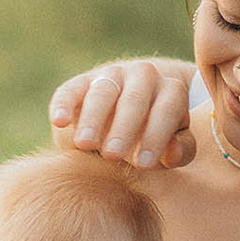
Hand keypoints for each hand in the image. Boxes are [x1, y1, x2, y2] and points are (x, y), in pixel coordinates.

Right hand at [49, 58, 199, 169]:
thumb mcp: (172, 147)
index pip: (167, 109)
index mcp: (171, 91)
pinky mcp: (81, 83)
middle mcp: (143, 76)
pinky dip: (63, 104)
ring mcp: (111, 76)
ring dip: (94, 118)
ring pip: (103, 92)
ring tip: (85, 144)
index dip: (157, 135)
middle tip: (113, 155)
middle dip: (124, 128)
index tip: (144, 164)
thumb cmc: (155, 137)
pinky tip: (59, 122)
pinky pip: (71, 90)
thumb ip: (180, 151)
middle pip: (134, 99)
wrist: (128, 113)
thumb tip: (173, 152)